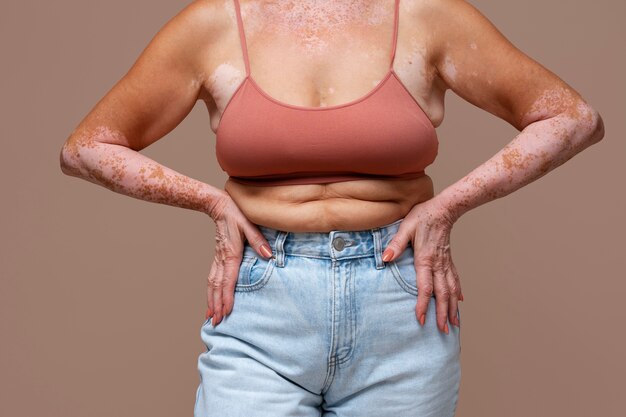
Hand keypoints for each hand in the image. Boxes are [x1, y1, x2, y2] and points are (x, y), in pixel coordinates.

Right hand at [204, 191, 273, 325]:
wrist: (219, 206)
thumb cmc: (236, 215)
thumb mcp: (250, 225)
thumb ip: (259, 241)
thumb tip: (269, 256)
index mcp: (231, 254)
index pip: (228, 280)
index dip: (227, 297)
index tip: (226, 312)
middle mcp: (222, 259)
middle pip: (217, 287)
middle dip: (217, 306)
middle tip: (216, 323)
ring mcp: (218, 259)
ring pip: (212, 284)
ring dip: (211, 301)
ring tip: (210, 317)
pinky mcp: (217, 258)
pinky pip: (211, 278)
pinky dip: (210, 292)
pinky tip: (210, 300)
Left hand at [381, 197, 463, 333]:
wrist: (444, 208)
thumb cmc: (423, 216)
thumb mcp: (405, 227)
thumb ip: (396, 244)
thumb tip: (384, 258)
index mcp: (426, 259)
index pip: (424, 287)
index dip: (422, 305)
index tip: (421, 319)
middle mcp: (438, 265)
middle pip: (441, 294)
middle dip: (442, 314)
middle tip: (442, 331)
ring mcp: (445, 263)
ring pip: (451, 290)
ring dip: (452, 308)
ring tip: (454, 324)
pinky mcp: (448, 260)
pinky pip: (455, 279)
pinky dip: (458, 292)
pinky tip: (460, 301)